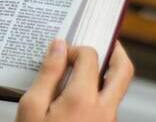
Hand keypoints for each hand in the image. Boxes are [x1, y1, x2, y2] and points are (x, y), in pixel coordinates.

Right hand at [15, 40, 133, 121]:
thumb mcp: (32, 107)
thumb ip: (48, 73)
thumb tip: (58, 47)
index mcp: (83, 99)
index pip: (90, 57)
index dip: (75, 48)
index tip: (60, 53)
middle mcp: (103, 109)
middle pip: (124, 71)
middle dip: (116, 51)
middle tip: (104, 41)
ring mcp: (108, 121)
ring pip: (118, 89)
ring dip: (107, 72)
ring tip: (85, 66)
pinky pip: (108, 103)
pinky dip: (99, 90)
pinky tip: (77, 91)